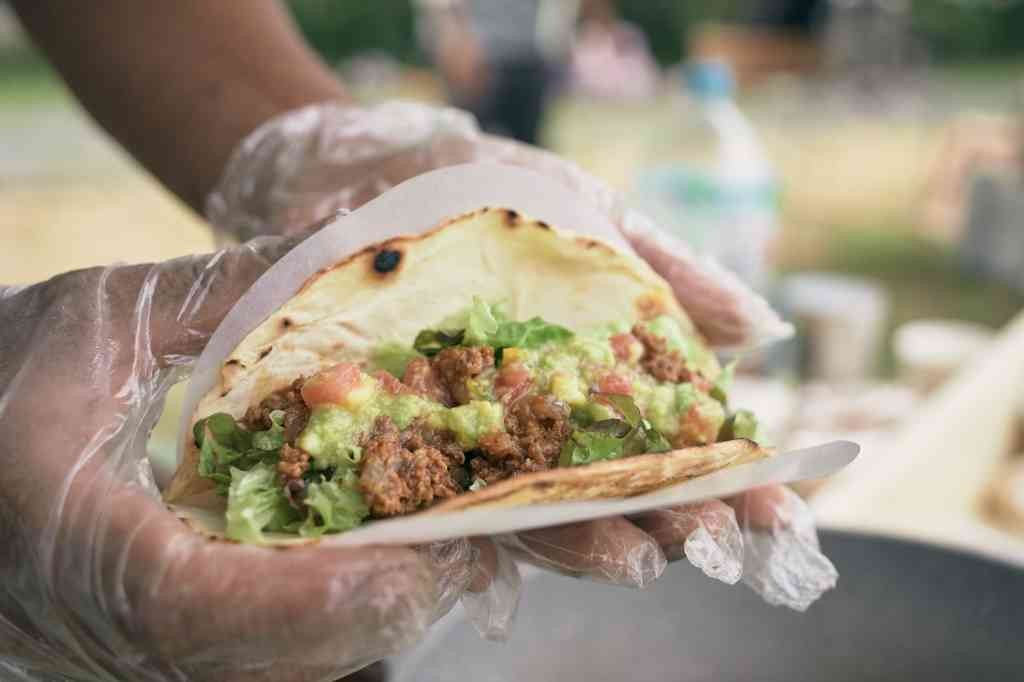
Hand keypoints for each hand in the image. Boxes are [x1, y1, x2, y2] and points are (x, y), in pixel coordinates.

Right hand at [0, 232, 490, 680]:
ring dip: (361, 625)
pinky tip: (381, 567)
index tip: (410, 561)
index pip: (186, 603)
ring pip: (261, 675)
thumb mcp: (109, 313)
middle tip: (462, 552)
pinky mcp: (144, 649)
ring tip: (441, 557)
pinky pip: (250, 660)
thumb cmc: (15, 360)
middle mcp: (84, 617)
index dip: (308, 597)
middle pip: (247, 662)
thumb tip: (351, 254)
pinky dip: (327, 624)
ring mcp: (115, 647)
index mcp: (58, 525)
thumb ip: (228, 294)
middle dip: (369, 613)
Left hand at [203, 101, 831, 607]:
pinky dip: (480, 521)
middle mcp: (542, 426)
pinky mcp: (400, 447)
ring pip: (539, 511)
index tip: (776, 506)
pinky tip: (514, 536)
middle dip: (667, 523)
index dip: (724, 482)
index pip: (672, 448)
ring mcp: (473, 443)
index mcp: (598, 382)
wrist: (369, 168)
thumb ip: (672, 272)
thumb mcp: (593, 217)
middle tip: (709, 540)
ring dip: (591, 540)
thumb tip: (763, 329)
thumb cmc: (493, 193)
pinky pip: (441, 498)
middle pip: (613, 493)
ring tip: (635, 556)